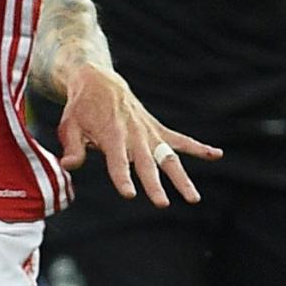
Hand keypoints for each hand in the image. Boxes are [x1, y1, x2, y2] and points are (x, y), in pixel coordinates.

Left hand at [54, 63, 219, 205]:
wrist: (99, 82)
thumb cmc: (81, 109)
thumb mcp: (70, 126)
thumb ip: (73, 148)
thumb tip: (68, 166)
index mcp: (111, 136)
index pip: (117, 161)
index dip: (122, 177)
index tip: (129, 194)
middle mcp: (134, 135)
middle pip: (146, 164)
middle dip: (154, 184)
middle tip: (162, 203)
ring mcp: (149, 133)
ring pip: (169, 158)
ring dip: (182, 178)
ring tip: (194, 199)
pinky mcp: (158, 130)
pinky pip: (181, 140)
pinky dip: (199, 147)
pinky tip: (217, 155)